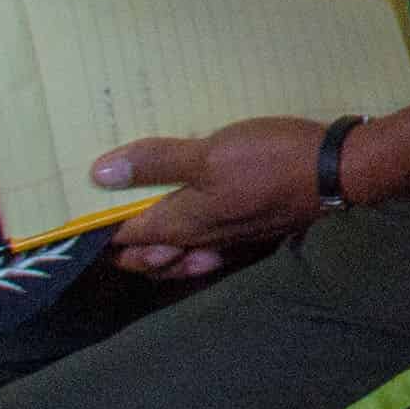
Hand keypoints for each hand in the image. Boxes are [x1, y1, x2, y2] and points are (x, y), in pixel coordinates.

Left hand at [97, 111, 337, 276]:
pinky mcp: (250, 232)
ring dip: (152, 248)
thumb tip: (98, 174)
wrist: (340, 173)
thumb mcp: (210, 153)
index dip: (92, 227)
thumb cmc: (272, 160)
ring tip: (138, 227)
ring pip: (175, 255)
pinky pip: (206, 250)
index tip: (69, 213)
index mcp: (181, 222)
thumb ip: (156, 163)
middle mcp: (198, 240)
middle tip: (100, 217)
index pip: (121, 234)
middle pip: (145, 253)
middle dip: (118, 244)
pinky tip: (192, 235)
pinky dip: (188, 248)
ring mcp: (226, 240)